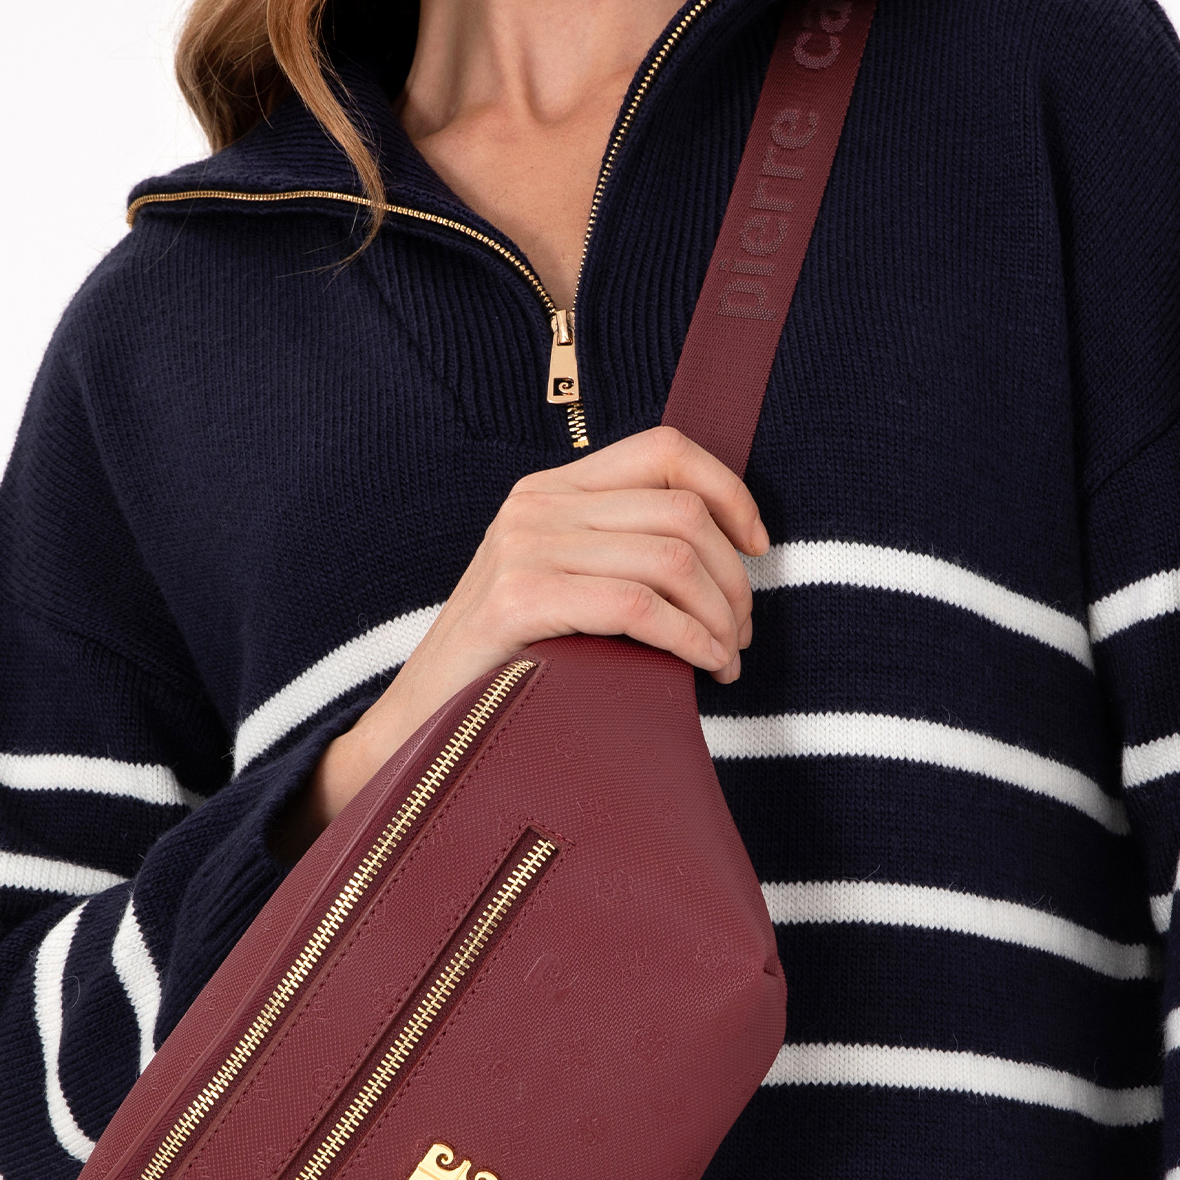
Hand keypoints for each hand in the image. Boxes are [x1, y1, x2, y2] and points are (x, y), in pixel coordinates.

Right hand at [270, 426, 766, 859]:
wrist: (421, 729)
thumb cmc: (509, 667)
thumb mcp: (561, 587)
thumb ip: (619, 553)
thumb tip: (728, 551)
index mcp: (549, 490)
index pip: (664, 450)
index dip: (729, 490)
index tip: (758, 545)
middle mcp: (534, 506)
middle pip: (681, 512)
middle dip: (734, 576)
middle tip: (741, 632)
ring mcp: (523, 548)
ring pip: (670, 558)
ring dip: (719, 616)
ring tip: (724, 657)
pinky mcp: (519, 600)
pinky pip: (638, 607)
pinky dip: (690, 638)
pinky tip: (704, 666)